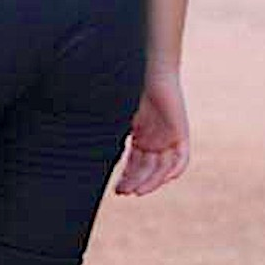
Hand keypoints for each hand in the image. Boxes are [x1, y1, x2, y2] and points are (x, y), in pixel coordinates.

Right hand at [115, 70, 191, 195]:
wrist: (152, 72)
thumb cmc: (132, 90)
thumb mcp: (119, 118)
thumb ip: (111, 135)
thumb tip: (82, 149)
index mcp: (141, 138)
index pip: (134, 165)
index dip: (127, 178)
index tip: (117, 190)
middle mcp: (156, 141)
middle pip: (147, 169)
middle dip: (135, 182)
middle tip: (123, 191)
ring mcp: (169, 138)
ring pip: (163, 168)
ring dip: (151, 181)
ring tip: (137, 190)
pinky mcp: (181, 133)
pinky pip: (182, 158)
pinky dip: (174, 170)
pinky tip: (163, 180)